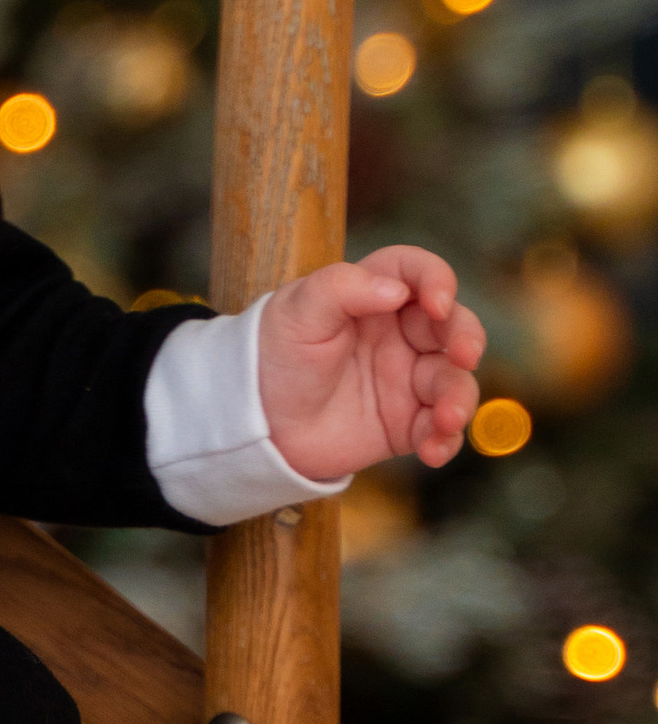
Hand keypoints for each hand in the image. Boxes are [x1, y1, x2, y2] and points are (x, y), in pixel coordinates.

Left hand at [255, 246, 485, 478]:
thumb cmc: (275, 354)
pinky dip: (446, 439)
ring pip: (455, 380)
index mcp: (373, 295)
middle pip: (453, 325)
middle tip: (463, 354)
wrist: (256, 421)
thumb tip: (396, 290)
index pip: (418, 273)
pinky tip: (432, 450)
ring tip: (444, 419)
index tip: (436, 303)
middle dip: (467, 336)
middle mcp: (400, 334)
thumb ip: (343, 288)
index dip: (437, 280)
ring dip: (459, 397)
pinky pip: (440, 428)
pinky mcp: (407, 422)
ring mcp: (407, 379)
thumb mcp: (297, 311)